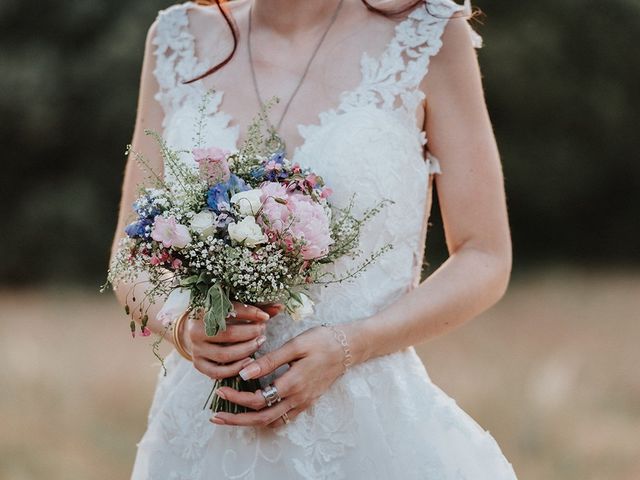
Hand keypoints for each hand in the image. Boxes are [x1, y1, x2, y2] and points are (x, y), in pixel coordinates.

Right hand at [184, 302, 282, 380]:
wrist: (195, 331)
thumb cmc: (220, 317)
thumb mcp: (234, 308)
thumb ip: (255, 308)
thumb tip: (280, 307)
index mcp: (203, 311)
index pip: (229, 310)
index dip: (250, 313)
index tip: (266, 317)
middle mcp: (195, 330)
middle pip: (228, 335)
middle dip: (250, 334)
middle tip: (263, 331)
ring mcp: (196, 349)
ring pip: (224, 355)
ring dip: (246, 350)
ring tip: (259, 343)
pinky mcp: (199, 364)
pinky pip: (218, 372)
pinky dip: (236, 369)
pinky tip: (249, 361)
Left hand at [210, 322, 356, 427]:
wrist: (348, 347)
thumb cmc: (322, 341)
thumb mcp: (295, 345)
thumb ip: (270, 361)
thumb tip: (245, 373)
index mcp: (292, 384)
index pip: (257, 399)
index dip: (236, 398)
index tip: (221, 389)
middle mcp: (297, 398)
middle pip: (261, 418)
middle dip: (236, 419)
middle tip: (216, 416)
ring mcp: (303, 402)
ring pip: (271, 421)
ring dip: (249, 421)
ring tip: (230, 416)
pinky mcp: (306, 401)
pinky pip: (283, 418)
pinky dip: (266, 418)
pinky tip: (256, 412)